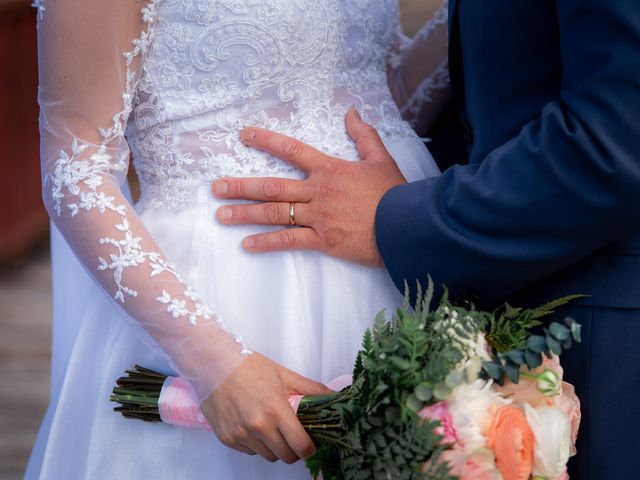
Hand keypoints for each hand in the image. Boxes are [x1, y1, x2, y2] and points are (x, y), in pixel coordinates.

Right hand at [202, 353, 330, 463]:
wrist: (215, 364)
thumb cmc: (249, 367)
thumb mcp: (284, 375)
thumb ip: (311, 389)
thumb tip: (333, 396)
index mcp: (276, 410)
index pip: (300, 446)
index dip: (309, 449)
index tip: (310, 444)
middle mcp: (258, 426)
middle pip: (285, 456)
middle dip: (293, 450)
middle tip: (292, 437)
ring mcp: (241, 434)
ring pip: (267, 456)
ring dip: (274, 447)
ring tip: (272, 428)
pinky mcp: (227, 439)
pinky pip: (249, 451)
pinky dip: (255, 444)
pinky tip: (254, 426)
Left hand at [212, 110, 406, 266]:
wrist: (406, 225)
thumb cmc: (394, 193)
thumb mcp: (381, 158)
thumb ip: (363, 135)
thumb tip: (352, 111)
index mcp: (329, 169)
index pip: (291, 150)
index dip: (266, 140)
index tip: (244, 134)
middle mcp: (317, 191)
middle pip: (272, 186)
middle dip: (241, 186)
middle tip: (216, 188)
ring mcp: (318, 216)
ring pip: (274, 213)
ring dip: (245, 214)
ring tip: (221, 215)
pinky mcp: (323, 240)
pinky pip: (289, 240)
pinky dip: (267, 243)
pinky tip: (247, 245)